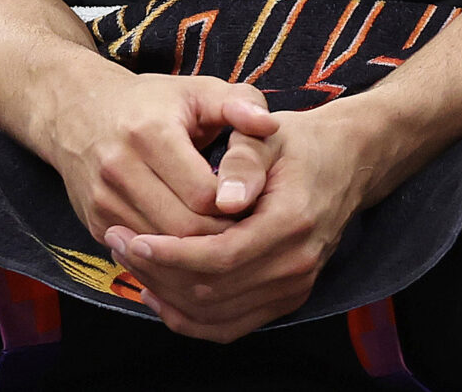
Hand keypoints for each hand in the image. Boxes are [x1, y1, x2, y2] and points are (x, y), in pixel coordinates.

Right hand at [47, 73, 277, 245]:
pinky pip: (139, 257)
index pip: (204, 195)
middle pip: (183, 229)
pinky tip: (191, 248)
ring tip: (224, 241)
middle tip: (248, 233)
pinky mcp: (94, 223)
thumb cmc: (150, 102)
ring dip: (196, 254)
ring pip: (161, 250)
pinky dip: (168, 259)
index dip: (235, 206)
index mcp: (149, 133)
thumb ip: (238, 104)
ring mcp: (102, 200)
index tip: (255, 204)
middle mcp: (118, 169)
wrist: (77, 111)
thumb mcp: (197, 90)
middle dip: (220, 237)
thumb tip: (268, 125)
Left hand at [106, 100, 382, 342]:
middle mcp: (296, 265)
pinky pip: (230, 325)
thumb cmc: (298, 143)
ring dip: (166, 295)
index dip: (169, 253)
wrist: (345, 162)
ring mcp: (294, 288)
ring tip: (128, 262)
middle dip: (157, 272)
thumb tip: (223, 199)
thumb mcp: (267, 135)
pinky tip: (156, 291)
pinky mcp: (286, 299)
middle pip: (213, 292)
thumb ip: (243, 161)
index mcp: (291, 223)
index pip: (220, 256)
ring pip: (216, 315)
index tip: (129, 235)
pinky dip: (188, 317)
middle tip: (115, 242)